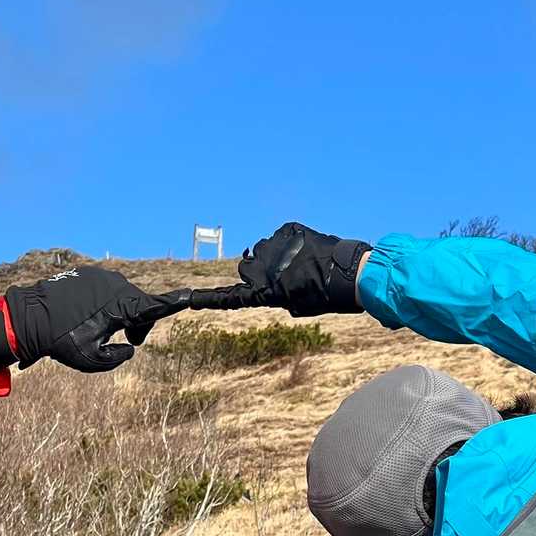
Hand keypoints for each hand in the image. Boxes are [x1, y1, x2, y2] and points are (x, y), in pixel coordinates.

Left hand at [1, 267, 190, 372]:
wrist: (29, 318)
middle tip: (129, 342)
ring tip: (103, 331)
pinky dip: (107, 304)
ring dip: (122, 314)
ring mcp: (101, 277)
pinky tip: (89, 318)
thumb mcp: (93, 360)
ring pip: (125, 297)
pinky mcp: (89, 274)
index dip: (176, 303)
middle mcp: (115, 286)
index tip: (193, 296)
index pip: (156, 306)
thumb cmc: (62, 342)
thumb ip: (119, 358)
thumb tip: (129, 349)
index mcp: (121, 306)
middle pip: (142, 304)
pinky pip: (108, 290)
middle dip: (140, 323)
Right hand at [187, 223, 370, 316]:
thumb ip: (276, 295)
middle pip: (246, 265)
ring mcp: (274, 246)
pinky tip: (307, 250)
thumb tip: (265, 280)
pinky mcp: (286, 230)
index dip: (210, 299)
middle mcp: (263, 267)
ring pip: (263, 248)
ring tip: (299, 264)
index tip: (189, 300)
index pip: (231, 297)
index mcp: (264, 291)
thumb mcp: (296, 305)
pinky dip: (290, 241)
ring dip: (274, 255)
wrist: (345, 274)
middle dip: (258, 269)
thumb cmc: (323, 297)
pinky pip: (281, 235)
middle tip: (282, 276)